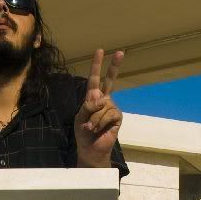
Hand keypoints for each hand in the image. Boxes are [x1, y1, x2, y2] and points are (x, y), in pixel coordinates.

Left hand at [74, 49, 123, 163]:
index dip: (97, 65)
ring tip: (91, 128)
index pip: (94, 79)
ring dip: (94, 119)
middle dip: (114, 67)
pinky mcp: (117, 117)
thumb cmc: (83, 133)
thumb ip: (88, 106)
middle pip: (110, 80)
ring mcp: (112, 107)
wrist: (91, 149)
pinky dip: (100, 123)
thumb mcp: (80, 117)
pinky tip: (99, 130)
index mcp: (92, 98)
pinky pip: (109, 114)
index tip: (100, 51)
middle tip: (121, 52)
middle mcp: (104, 100)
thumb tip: (102, 98)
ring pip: (103, 105)